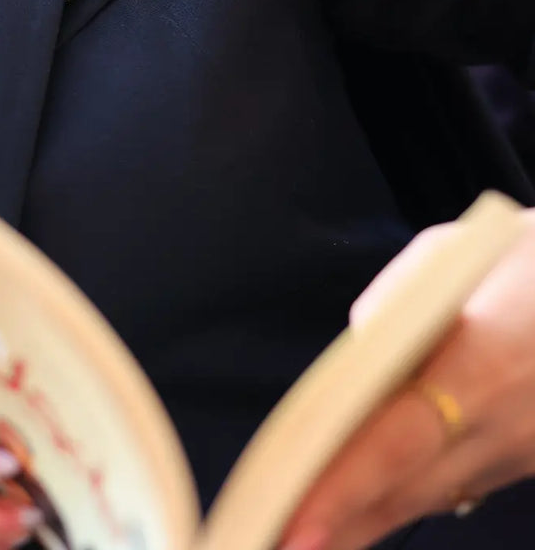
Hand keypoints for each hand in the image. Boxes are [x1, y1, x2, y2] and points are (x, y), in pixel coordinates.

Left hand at [279, 210, 534, 549]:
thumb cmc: (529, 260)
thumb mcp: (453, 255)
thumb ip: (394, 303)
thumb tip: (355, 353)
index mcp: (481, 365)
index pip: (398, 441)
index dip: (345, 487)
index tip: (295, 523)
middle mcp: (506, 424)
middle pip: (407, 488)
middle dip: (338, 521)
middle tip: (269, 538)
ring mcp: (525, 451)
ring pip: (431, 497)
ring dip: (365, 521)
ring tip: (301, 538)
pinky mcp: (531, 459)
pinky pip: (458, 485)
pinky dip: (407, 497)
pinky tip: (363, 510)